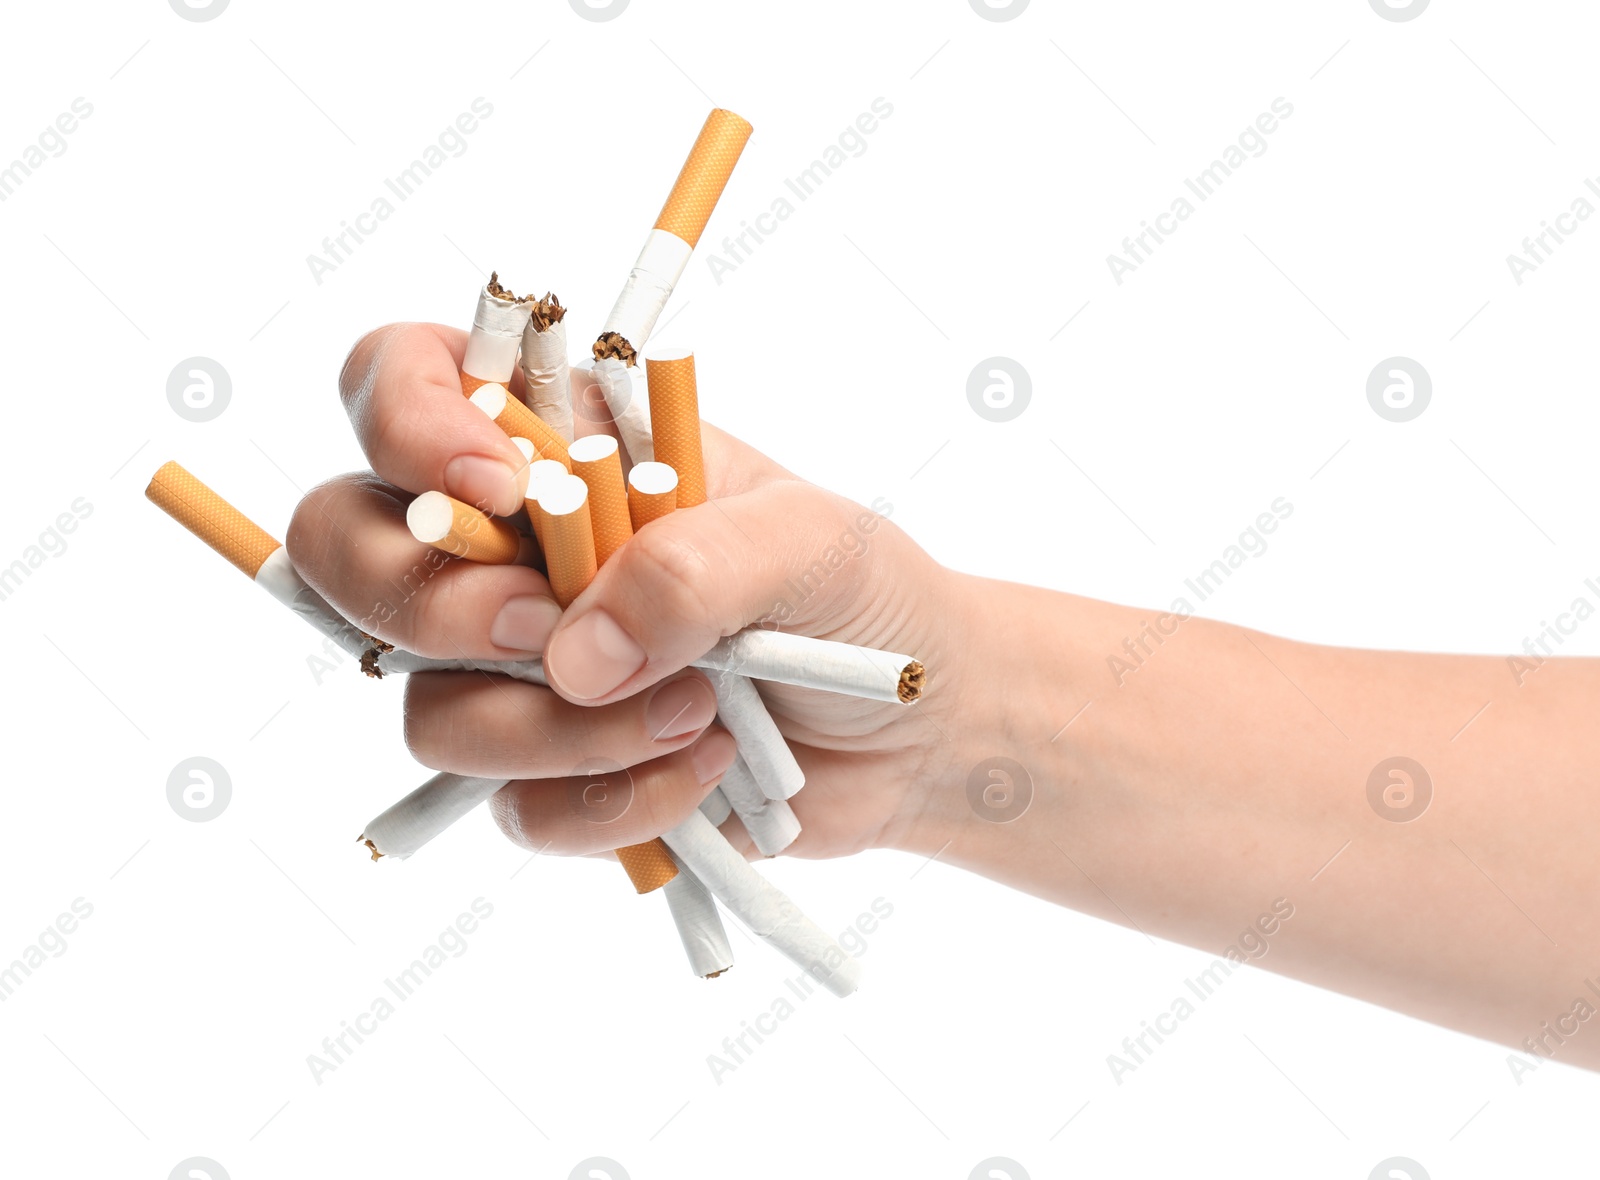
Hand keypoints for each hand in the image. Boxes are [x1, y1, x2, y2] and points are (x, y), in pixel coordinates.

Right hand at [286, 322, 973, 861]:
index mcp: (559, 447)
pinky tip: (702, 769)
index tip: (499, 486)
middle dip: (435, 605)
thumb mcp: (809, 542)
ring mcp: (515, 670)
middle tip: (545, 628)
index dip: (408, 422)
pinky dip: (609, 801)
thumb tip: (572, 654)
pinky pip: (513, 806)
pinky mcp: (547, 773)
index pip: (400, 382)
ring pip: (429, 708)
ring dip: (556, 728)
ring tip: (697, 710)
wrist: (915, 726)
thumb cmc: (864, 595)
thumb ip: (695, 566)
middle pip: (347, 550)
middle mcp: (509, 552)